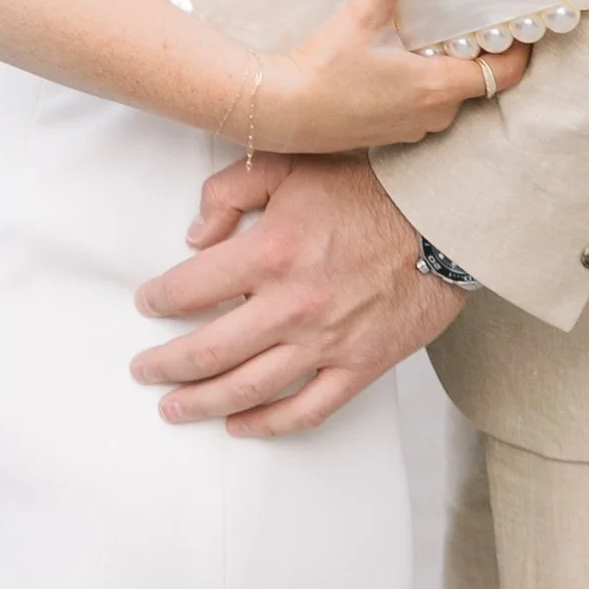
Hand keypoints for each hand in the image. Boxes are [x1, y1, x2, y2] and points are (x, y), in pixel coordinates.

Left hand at [133, 154, 457, 435]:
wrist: (445, 215)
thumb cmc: (371, 184)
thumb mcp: (293, 162)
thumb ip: (232, 189)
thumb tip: (195, 235)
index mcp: (271, 251)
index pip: (191, 288)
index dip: (160, 300)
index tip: (148, 305)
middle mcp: (291, 305)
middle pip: (209, 350)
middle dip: (166, 365)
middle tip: (143, 371)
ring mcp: (326, 343)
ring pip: (248, 389)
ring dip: (203, 402)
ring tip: (174, 407)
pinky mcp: (359, 366)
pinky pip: (307, 411)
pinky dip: (268, 425)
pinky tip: (241, 426)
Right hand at [261, 0, 527, 154]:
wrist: (281, 111)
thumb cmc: (323, 68)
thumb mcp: (363, 14)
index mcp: (438, 87)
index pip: (504, 74)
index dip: (517, 49)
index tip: (518, 23)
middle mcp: (434, 115)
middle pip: (477, 81)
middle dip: (476, 51)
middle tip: (472, 14)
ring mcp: (412, 128)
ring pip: (448, 95)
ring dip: (446, 67)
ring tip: (435, 30)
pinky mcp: (391, 133)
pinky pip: (423, 107)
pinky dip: (422, 84)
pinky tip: (399, 57)